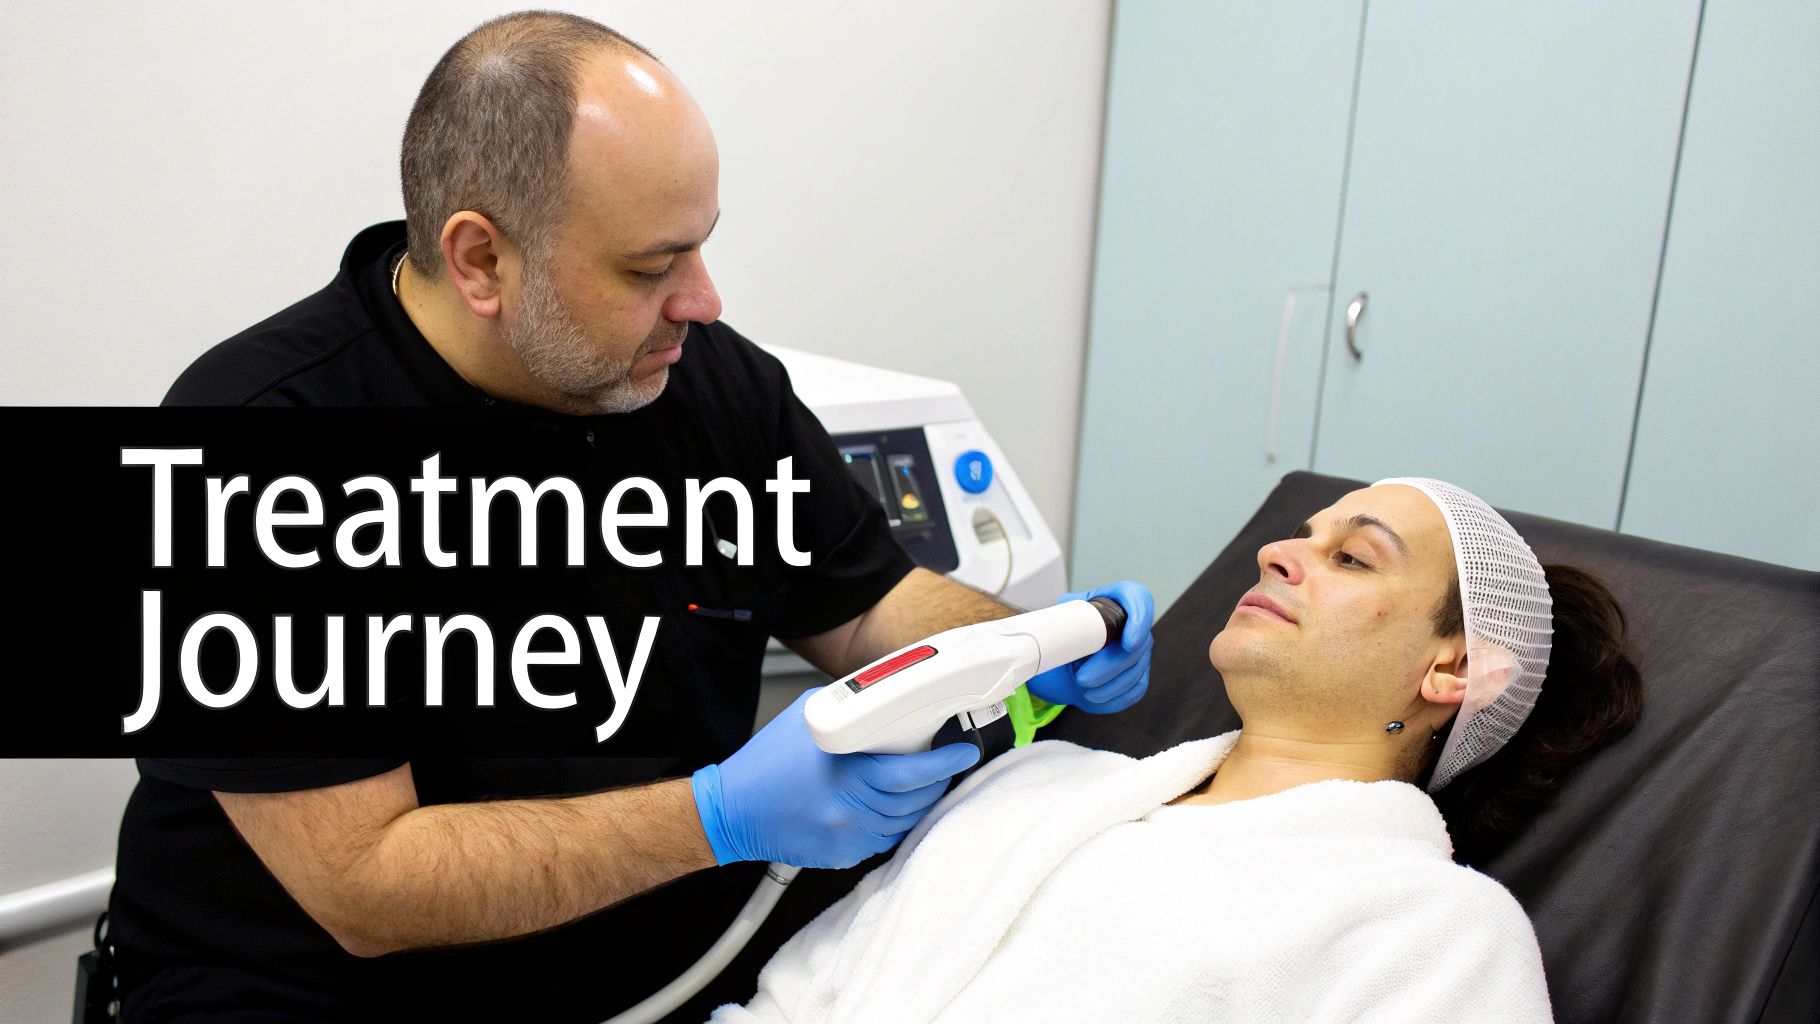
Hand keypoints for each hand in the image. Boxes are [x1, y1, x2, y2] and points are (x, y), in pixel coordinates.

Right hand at [692, 690, 980, 867]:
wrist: (732, 811)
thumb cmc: (766, 762)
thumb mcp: (807, 718)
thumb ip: (849, 711)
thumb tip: (885, 703)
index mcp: (845, 772)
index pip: (912, 771)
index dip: (945, 762)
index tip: (965, 752)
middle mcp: (850, 809)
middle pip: (916, 800)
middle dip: (938, 781)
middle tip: (948, 763)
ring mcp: (848, 836)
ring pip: (905, 822)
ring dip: (921, 803)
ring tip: (924, 783)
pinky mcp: (843, 855)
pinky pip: (885, 839)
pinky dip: (896, 821)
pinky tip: (892, 805)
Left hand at [1026, 580, 1153, 712]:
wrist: (1055, 667)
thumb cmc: (1056, 642)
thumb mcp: (1054, 626)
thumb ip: (1059, 623)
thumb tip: (1055, 631)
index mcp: (1110, 601)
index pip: (1138, 598)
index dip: (1140, 617)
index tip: (1127, 642)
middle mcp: (1130, 624)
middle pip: (1138, 642)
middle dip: (1110, 666)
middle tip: (1082, 678)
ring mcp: (1137, 651)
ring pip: (1137, 669)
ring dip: (1109, 685)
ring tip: (1082, 689)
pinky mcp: (1138, 675)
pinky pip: (1135, 689)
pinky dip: (1112, 697)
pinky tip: (1092, 697)